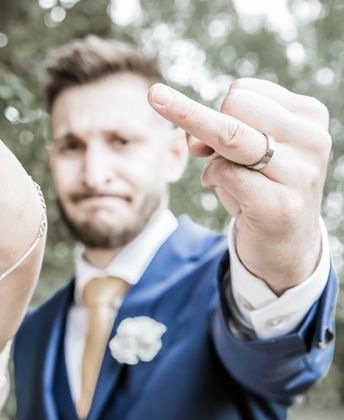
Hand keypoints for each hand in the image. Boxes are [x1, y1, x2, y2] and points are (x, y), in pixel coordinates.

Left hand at [148, 79, 330, 292]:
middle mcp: (312, 138)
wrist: (284, 242)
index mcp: (308, 115)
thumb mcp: (242, 148)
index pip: (241, 90)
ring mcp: (300, 172)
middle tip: (213, 155)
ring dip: (211, 157)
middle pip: (234, 103)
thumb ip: (216, 129)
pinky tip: (233, 197)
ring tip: (227, 177)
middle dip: (207, 127)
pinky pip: (223, 172)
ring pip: (227, 135)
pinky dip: (212, 180)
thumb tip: (194, 139)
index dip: (217, 112)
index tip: (222, 137)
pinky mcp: (280, 204)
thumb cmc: (258, 185)